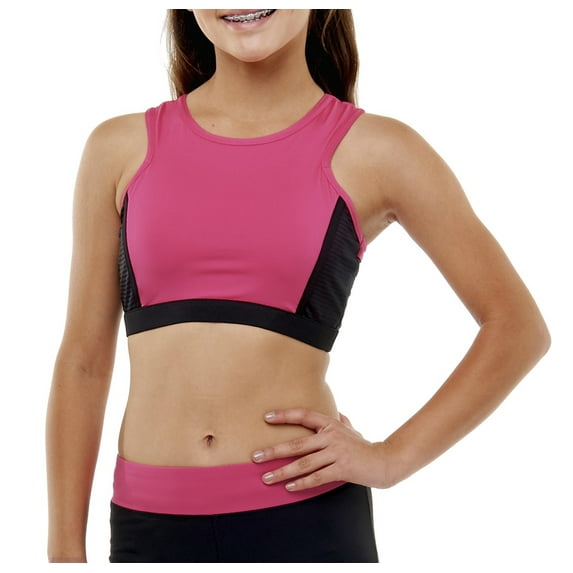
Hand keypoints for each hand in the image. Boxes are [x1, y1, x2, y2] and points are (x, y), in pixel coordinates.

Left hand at [251, 408, 394, 490]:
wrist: (384, 461)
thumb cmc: (363, 445)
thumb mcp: (351, 429)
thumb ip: (340, 420)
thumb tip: (337, 412)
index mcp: (330, 424)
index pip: (304, 415)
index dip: (285, 415)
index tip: (266, 417)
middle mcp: (331, 436)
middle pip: (297, 444)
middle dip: (274, 451)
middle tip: (255, 456)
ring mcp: (336, 453)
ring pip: (303, 463)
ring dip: (282, 471)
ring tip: (266, 478)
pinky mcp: (342, 469)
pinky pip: (317, 478)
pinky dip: (301, 483)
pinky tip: (288, 488)